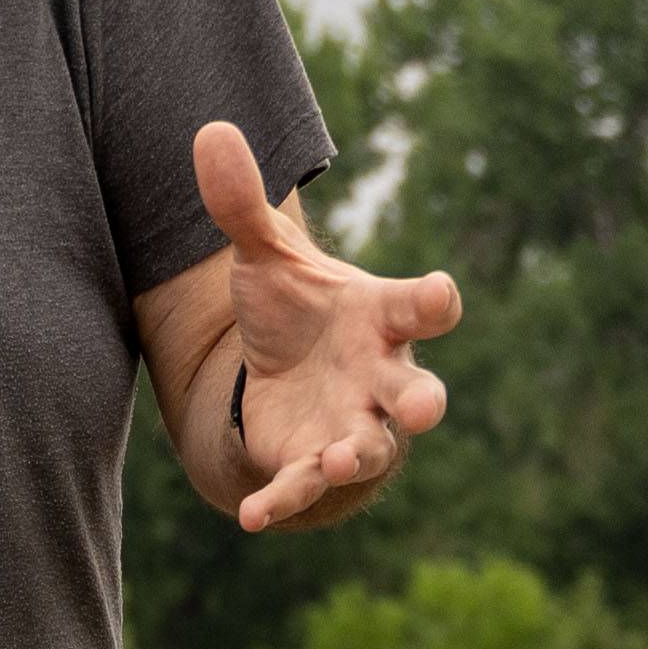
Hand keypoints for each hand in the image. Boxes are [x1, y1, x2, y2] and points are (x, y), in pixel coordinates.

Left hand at [164, 123, 459, 531]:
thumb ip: (242, 204)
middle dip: (424, 401)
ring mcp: (355, 423)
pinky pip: (306, 485)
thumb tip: (207, 131)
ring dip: (360, 454)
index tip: (439, 294)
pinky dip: (284, 499)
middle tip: (424, 408)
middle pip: (420, 392)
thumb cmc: (293, 308)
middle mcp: (382, 375)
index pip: (424, 306)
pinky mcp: (314, 459)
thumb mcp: (263, 255)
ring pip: (375, 448)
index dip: (434, 300)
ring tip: (339, 457)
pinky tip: (250, 516)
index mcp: (382, 316)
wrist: (278, 371)